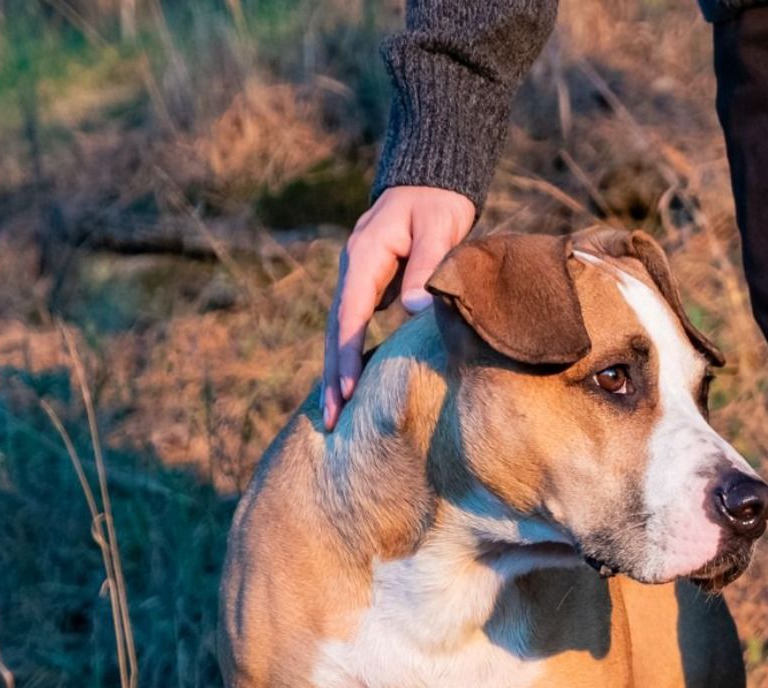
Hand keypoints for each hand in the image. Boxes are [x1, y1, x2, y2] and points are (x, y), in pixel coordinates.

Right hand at [322, 185, 476, 428]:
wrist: (431, 186)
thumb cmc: (437, 206)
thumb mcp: (438, 230)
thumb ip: (426, 268)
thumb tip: (413, 309)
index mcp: (364, 257)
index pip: (350, 314)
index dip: (348, 354)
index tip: (347, 390)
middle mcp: (353, 271)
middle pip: (336, 330)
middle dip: (332, 376)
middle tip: (329, 420)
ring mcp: (359, 281)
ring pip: (341, 332)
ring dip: (337, 372)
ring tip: (334, 416)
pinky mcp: (371, 290)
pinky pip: (354, 329)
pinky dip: (351, 358)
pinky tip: (354, 390)